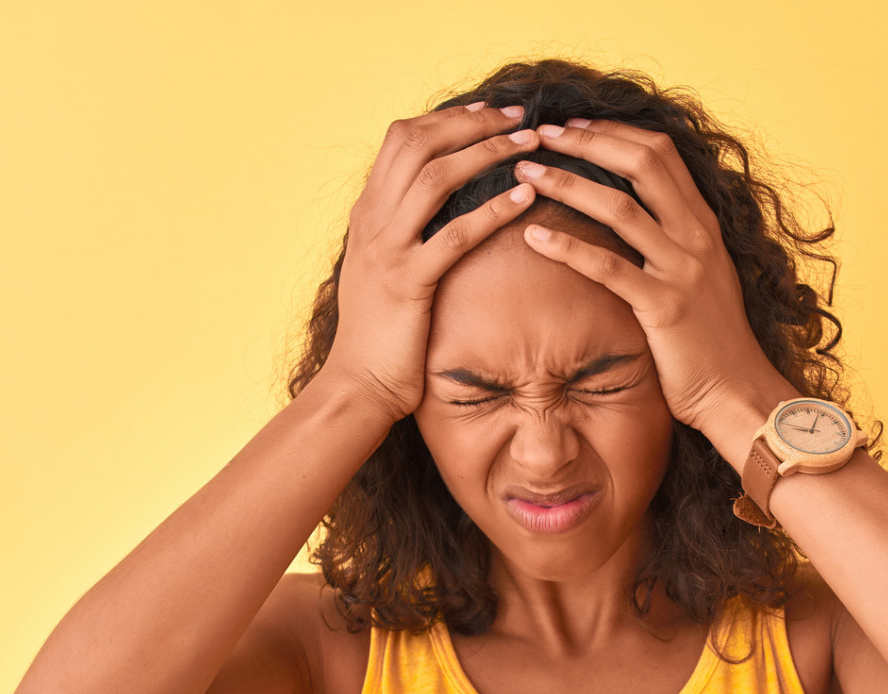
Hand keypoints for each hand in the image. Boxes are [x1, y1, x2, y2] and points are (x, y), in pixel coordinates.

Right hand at [320, 102, 543, 420]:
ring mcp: (387, 249)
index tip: (488, 113)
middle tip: (518, 117)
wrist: (358, 385)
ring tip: (530, 146)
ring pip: (435, 177)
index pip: (402, 139)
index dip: (447, 119)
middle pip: (418, 143)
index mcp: (368, 212)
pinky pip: (454, 235)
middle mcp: (372, 221)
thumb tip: (434, 209)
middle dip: (472, 123)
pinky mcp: (408, 283)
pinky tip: (524, 198)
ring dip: (486, 154)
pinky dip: (491, 210)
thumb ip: (402, 232)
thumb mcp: (383, 269)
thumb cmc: (380, 334)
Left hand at [509, 118, 798, 455]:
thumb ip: (673, 244)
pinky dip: (567, 249)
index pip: (659, 153)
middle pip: (640, 163)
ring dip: (566, 183)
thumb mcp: (702, 279)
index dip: (612, 131)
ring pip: (620, 207)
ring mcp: (682, 270)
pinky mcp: (664, 307)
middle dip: (586, 140)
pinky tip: (532, 238)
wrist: (739, 393)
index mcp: (703, 225)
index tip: (571, 126)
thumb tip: (631, 222)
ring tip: (524, 174)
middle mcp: (696, 237)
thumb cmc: (713, 344)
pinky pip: (609, 268)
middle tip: (540, 135)